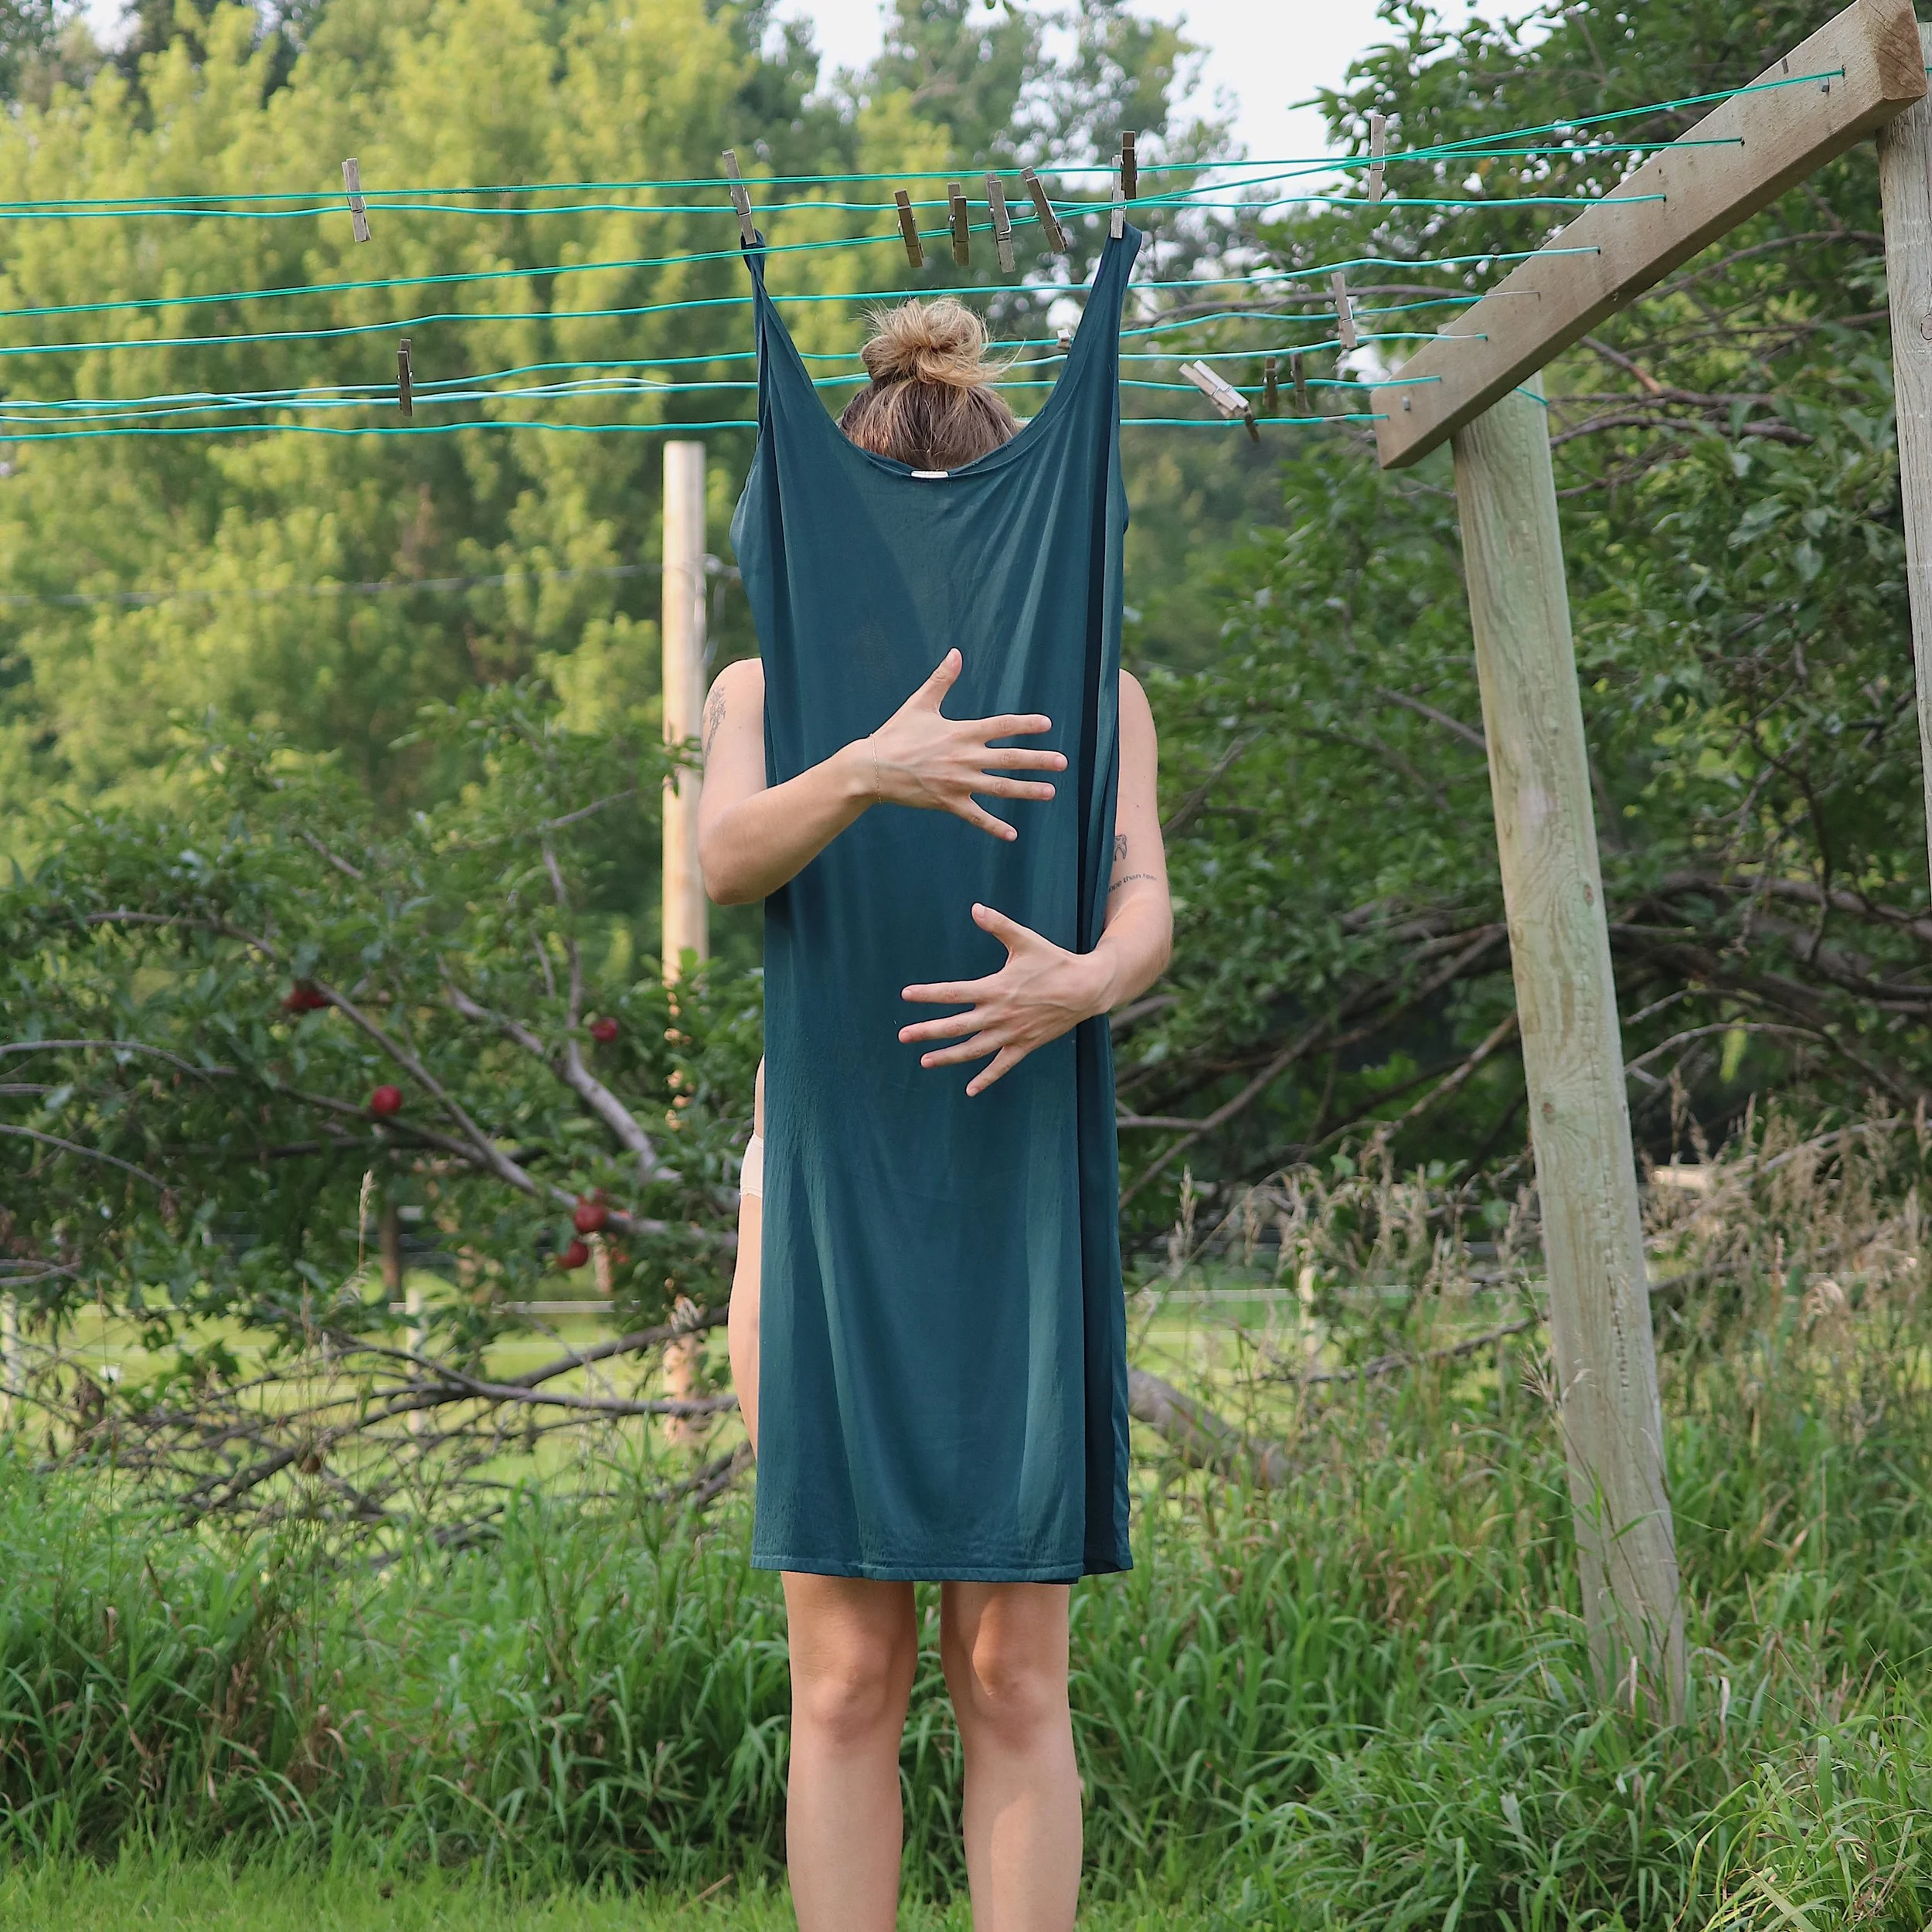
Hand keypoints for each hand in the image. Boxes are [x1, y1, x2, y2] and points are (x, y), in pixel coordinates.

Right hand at [861, 649, 1065, 842]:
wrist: (872, 767)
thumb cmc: (896, 734)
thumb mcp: (920, 703)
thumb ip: (942, 680)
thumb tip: (956, 653)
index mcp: (961, 732)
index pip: (1002, 726)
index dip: (1025, 725)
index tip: (1047, 724)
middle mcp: (964, 758)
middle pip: (1009, 759)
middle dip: (1038, 760)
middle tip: (1062, 763)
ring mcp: (958, 782)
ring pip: (1000, 788)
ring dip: (1027, 791)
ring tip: (1050, 792)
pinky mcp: (948, 802)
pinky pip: (976, 817)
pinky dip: (994, 827)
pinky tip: (1012, 834)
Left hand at [899, 904, 1109, 1096]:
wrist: (1086, 988)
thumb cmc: (1055, 962)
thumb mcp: (1026, 940)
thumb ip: (998, 925)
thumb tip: (975, 908)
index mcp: (996, 988)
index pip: (953, 993)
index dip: (928, 994)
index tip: (906, 995)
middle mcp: (1000, 1014)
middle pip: (956, 1027)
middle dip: (927, 1031)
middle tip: (903, 1036)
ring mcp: (1012, 1033)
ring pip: (973, 1050)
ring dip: (948, 1057)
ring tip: (924, 1062)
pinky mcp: (1025, 1045)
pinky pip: (1002, 1065)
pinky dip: (986, 1078)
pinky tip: (970, 1091)